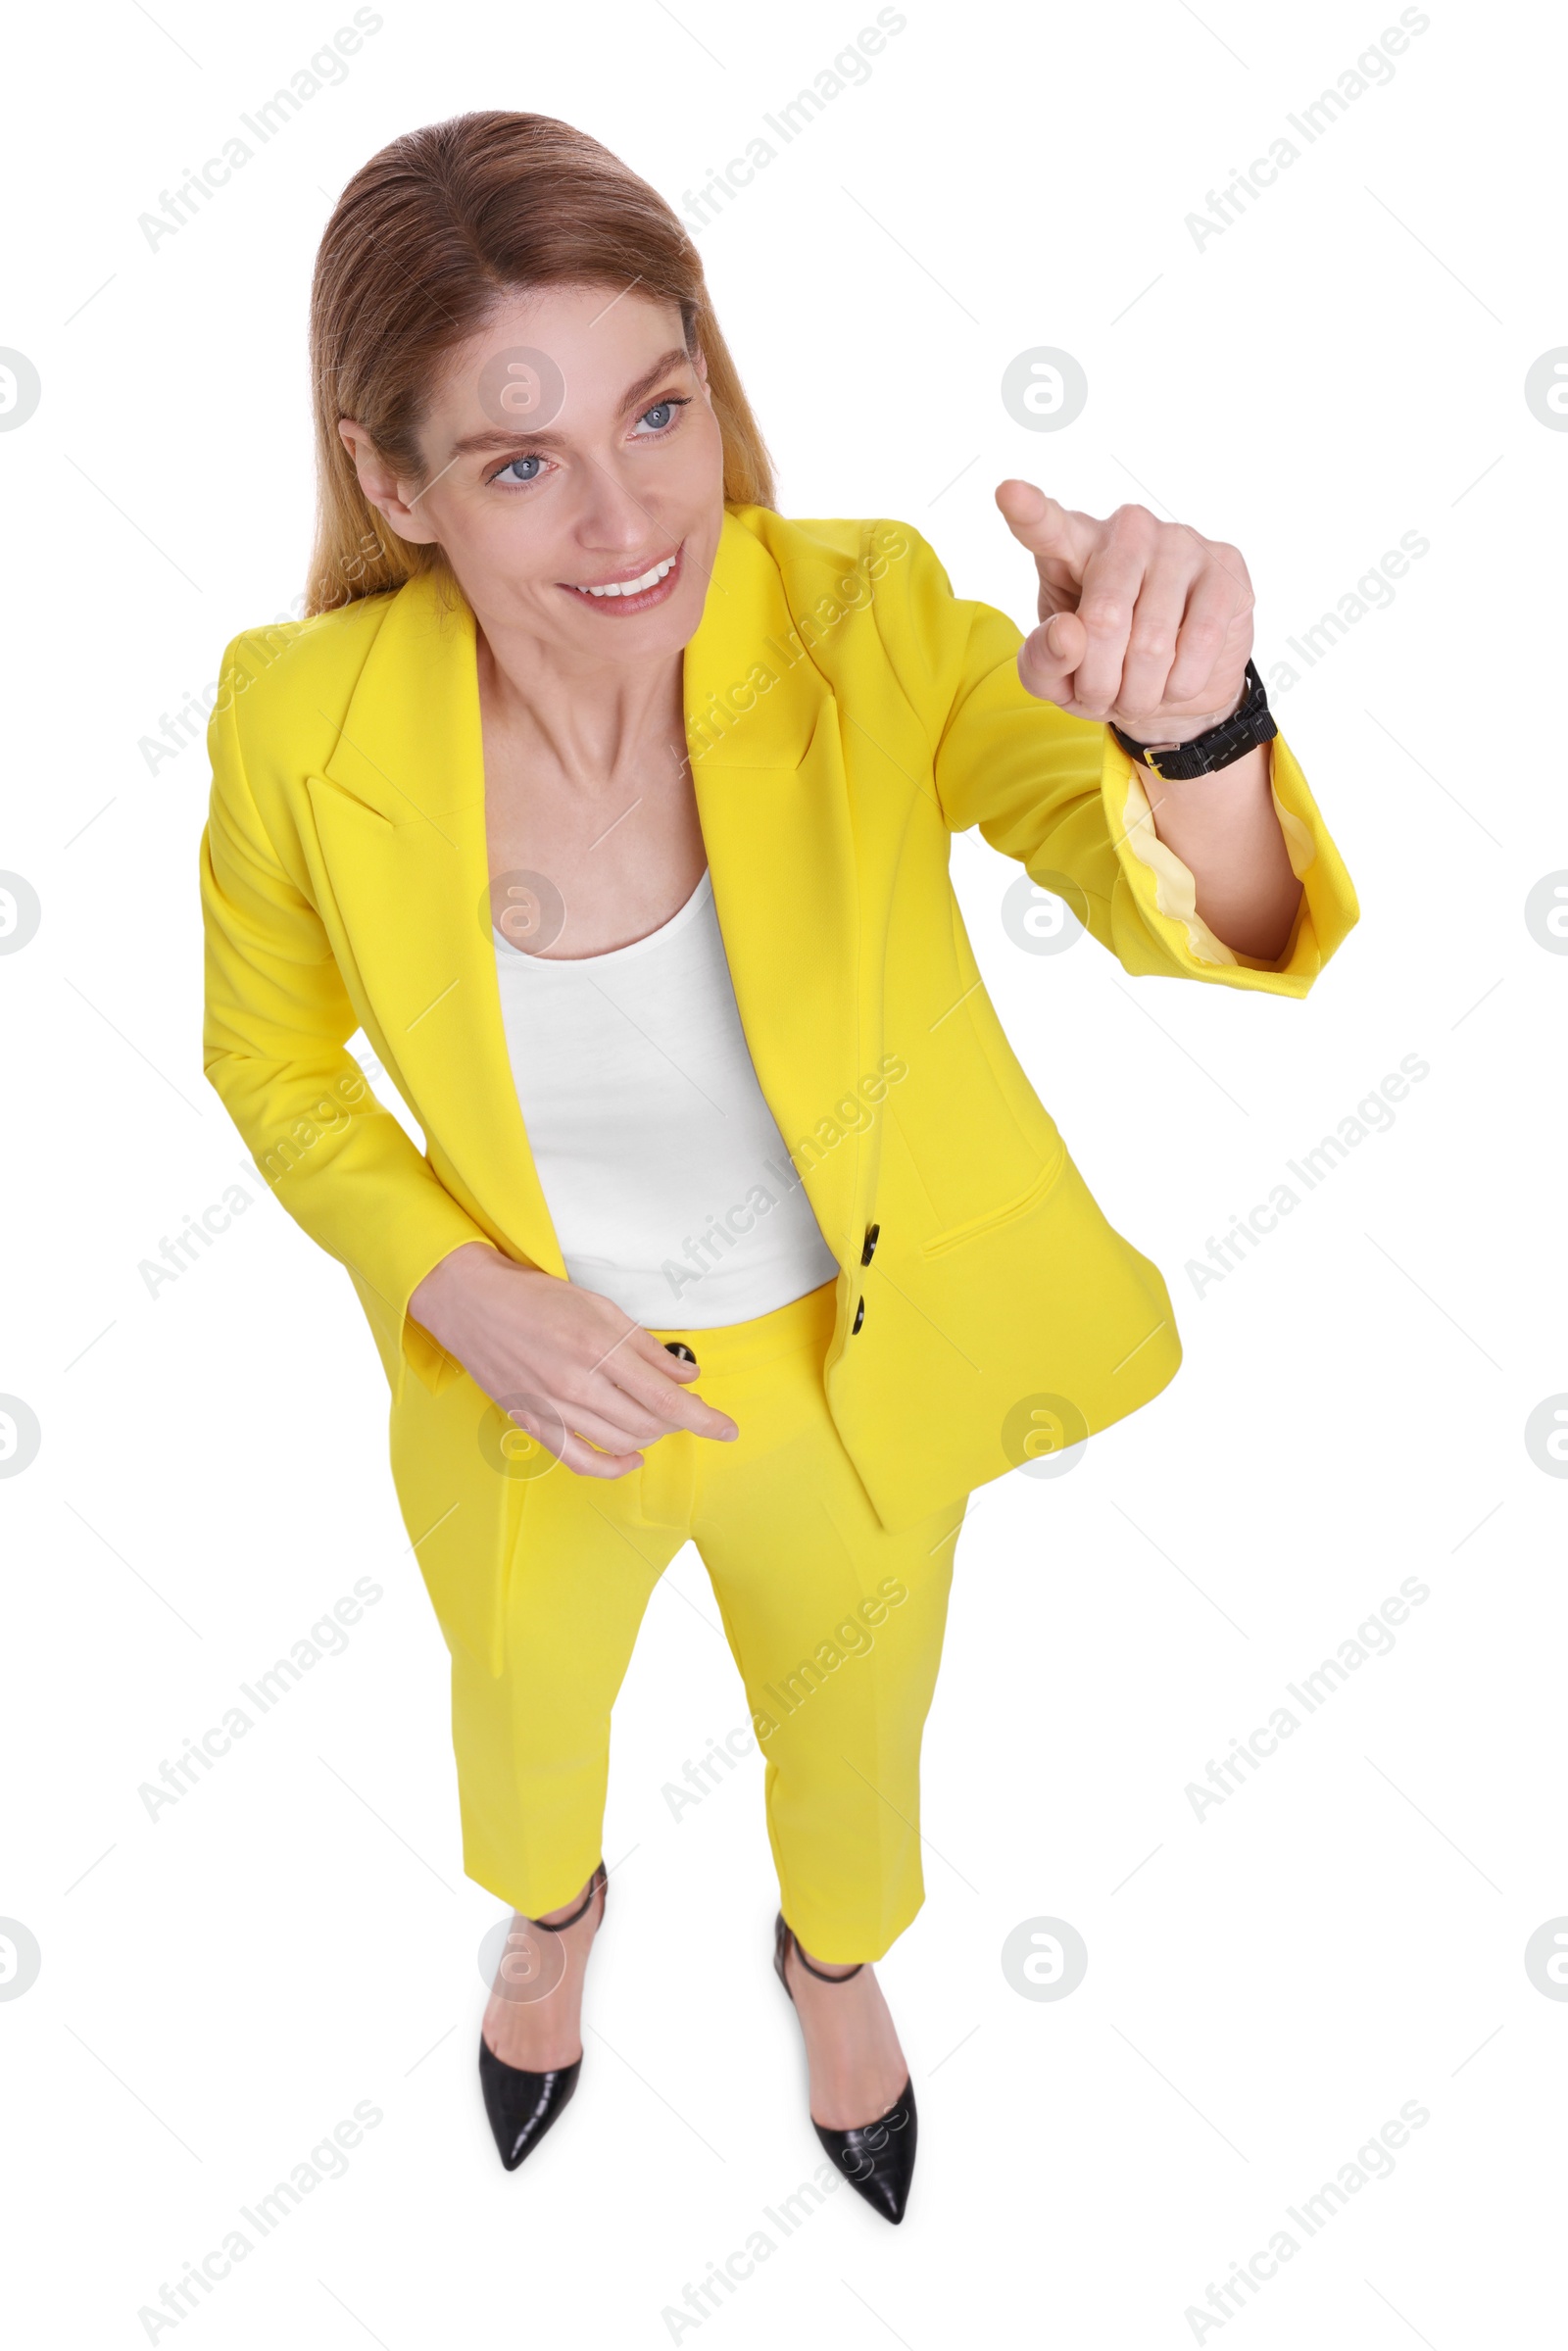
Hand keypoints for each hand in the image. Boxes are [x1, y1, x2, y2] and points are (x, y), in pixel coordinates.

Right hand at [407, 1242, 737, 1478]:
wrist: (472, 1304)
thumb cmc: (537, 1297)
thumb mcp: (601, 1308)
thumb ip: (646, 1347)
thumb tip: (687, 1375)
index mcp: (598, 1347)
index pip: (665, 1397)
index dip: (703, 1418)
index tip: (727, 1429)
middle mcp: (576, 1383)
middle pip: (647, 1424)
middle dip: (677, 1422)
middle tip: (684, 1407)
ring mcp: (553, 1407)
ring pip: (620, 1444)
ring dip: (649, 1438)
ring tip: (655, 1420)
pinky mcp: (533, 1423)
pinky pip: (580, 1461)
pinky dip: (612, 1467)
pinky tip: (630, 1458)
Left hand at [995, 480, 1254, 744]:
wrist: (1176, 685)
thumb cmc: (1105, 667)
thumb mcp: (1057, 677)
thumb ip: (1041, 662)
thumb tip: (1068, 635)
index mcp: (1073, 546)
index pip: (1048, 527)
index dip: (1029, 512)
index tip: (1008, 493)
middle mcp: (1127, 531)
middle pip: (1104, 618)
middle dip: (1100, 682)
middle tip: (1103, 697)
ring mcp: (1180, 542)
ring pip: (1152, 641)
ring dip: (1140, 692)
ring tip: (1138, 693)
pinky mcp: (1226, 568)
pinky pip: (1199, 642)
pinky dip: (1179, 685)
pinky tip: (1175, 682)